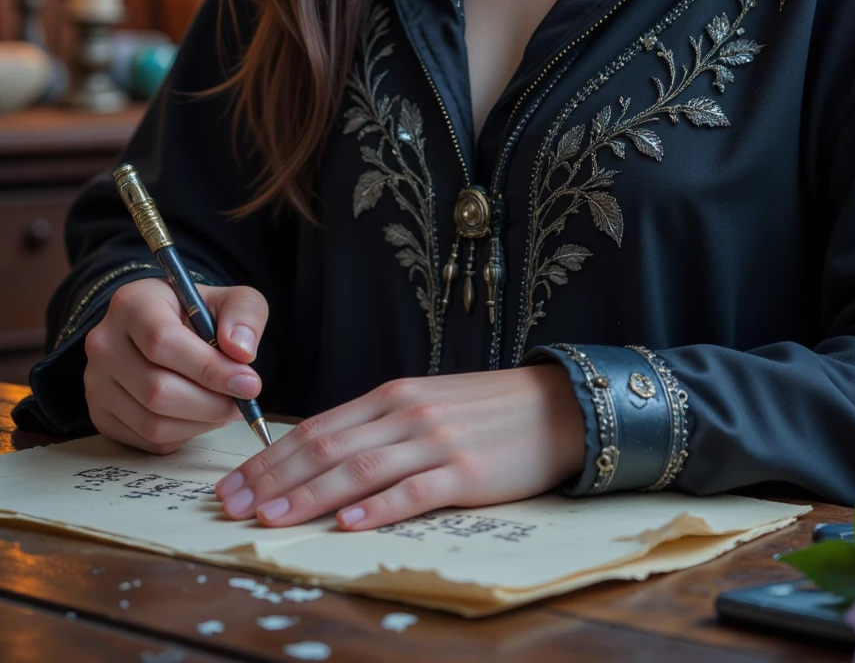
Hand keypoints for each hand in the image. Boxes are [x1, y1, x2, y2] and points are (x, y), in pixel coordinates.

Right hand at [83, 278, 267, 453]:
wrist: (162, 329)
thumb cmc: (198, 313)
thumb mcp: (230, 299)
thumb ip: (245, 315)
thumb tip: (242, 352)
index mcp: (131, 303)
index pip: (163, 342)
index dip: (210, 368)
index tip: (249, 382)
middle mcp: (104, 343)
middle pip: (157, 390)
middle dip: (211, 402)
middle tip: (243, 400)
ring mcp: (97, 383)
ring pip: (153, 422)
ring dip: (201, 422)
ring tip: (225, 405)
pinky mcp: (101, 415)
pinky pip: (148, 441)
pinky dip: (185, 434)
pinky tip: (201, 414)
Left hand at [214, 364, 584, 529]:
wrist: (557, 405)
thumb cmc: (486, 411)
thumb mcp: (425, 404)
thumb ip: (378, 426)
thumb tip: (321, 456)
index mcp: (391, 396)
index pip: (316, 428)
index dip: (268, 458)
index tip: (231, 484)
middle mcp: (406, 414)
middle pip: (326, 448)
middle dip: (272, 480)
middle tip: (231, 507)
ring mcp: (435, 442)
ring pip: (359, 470)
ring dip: (309, 497)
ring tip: (271, 520)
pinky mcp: (466, 473)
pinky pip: (413, 491)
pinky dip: (377, 509)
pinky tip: (347, 524)